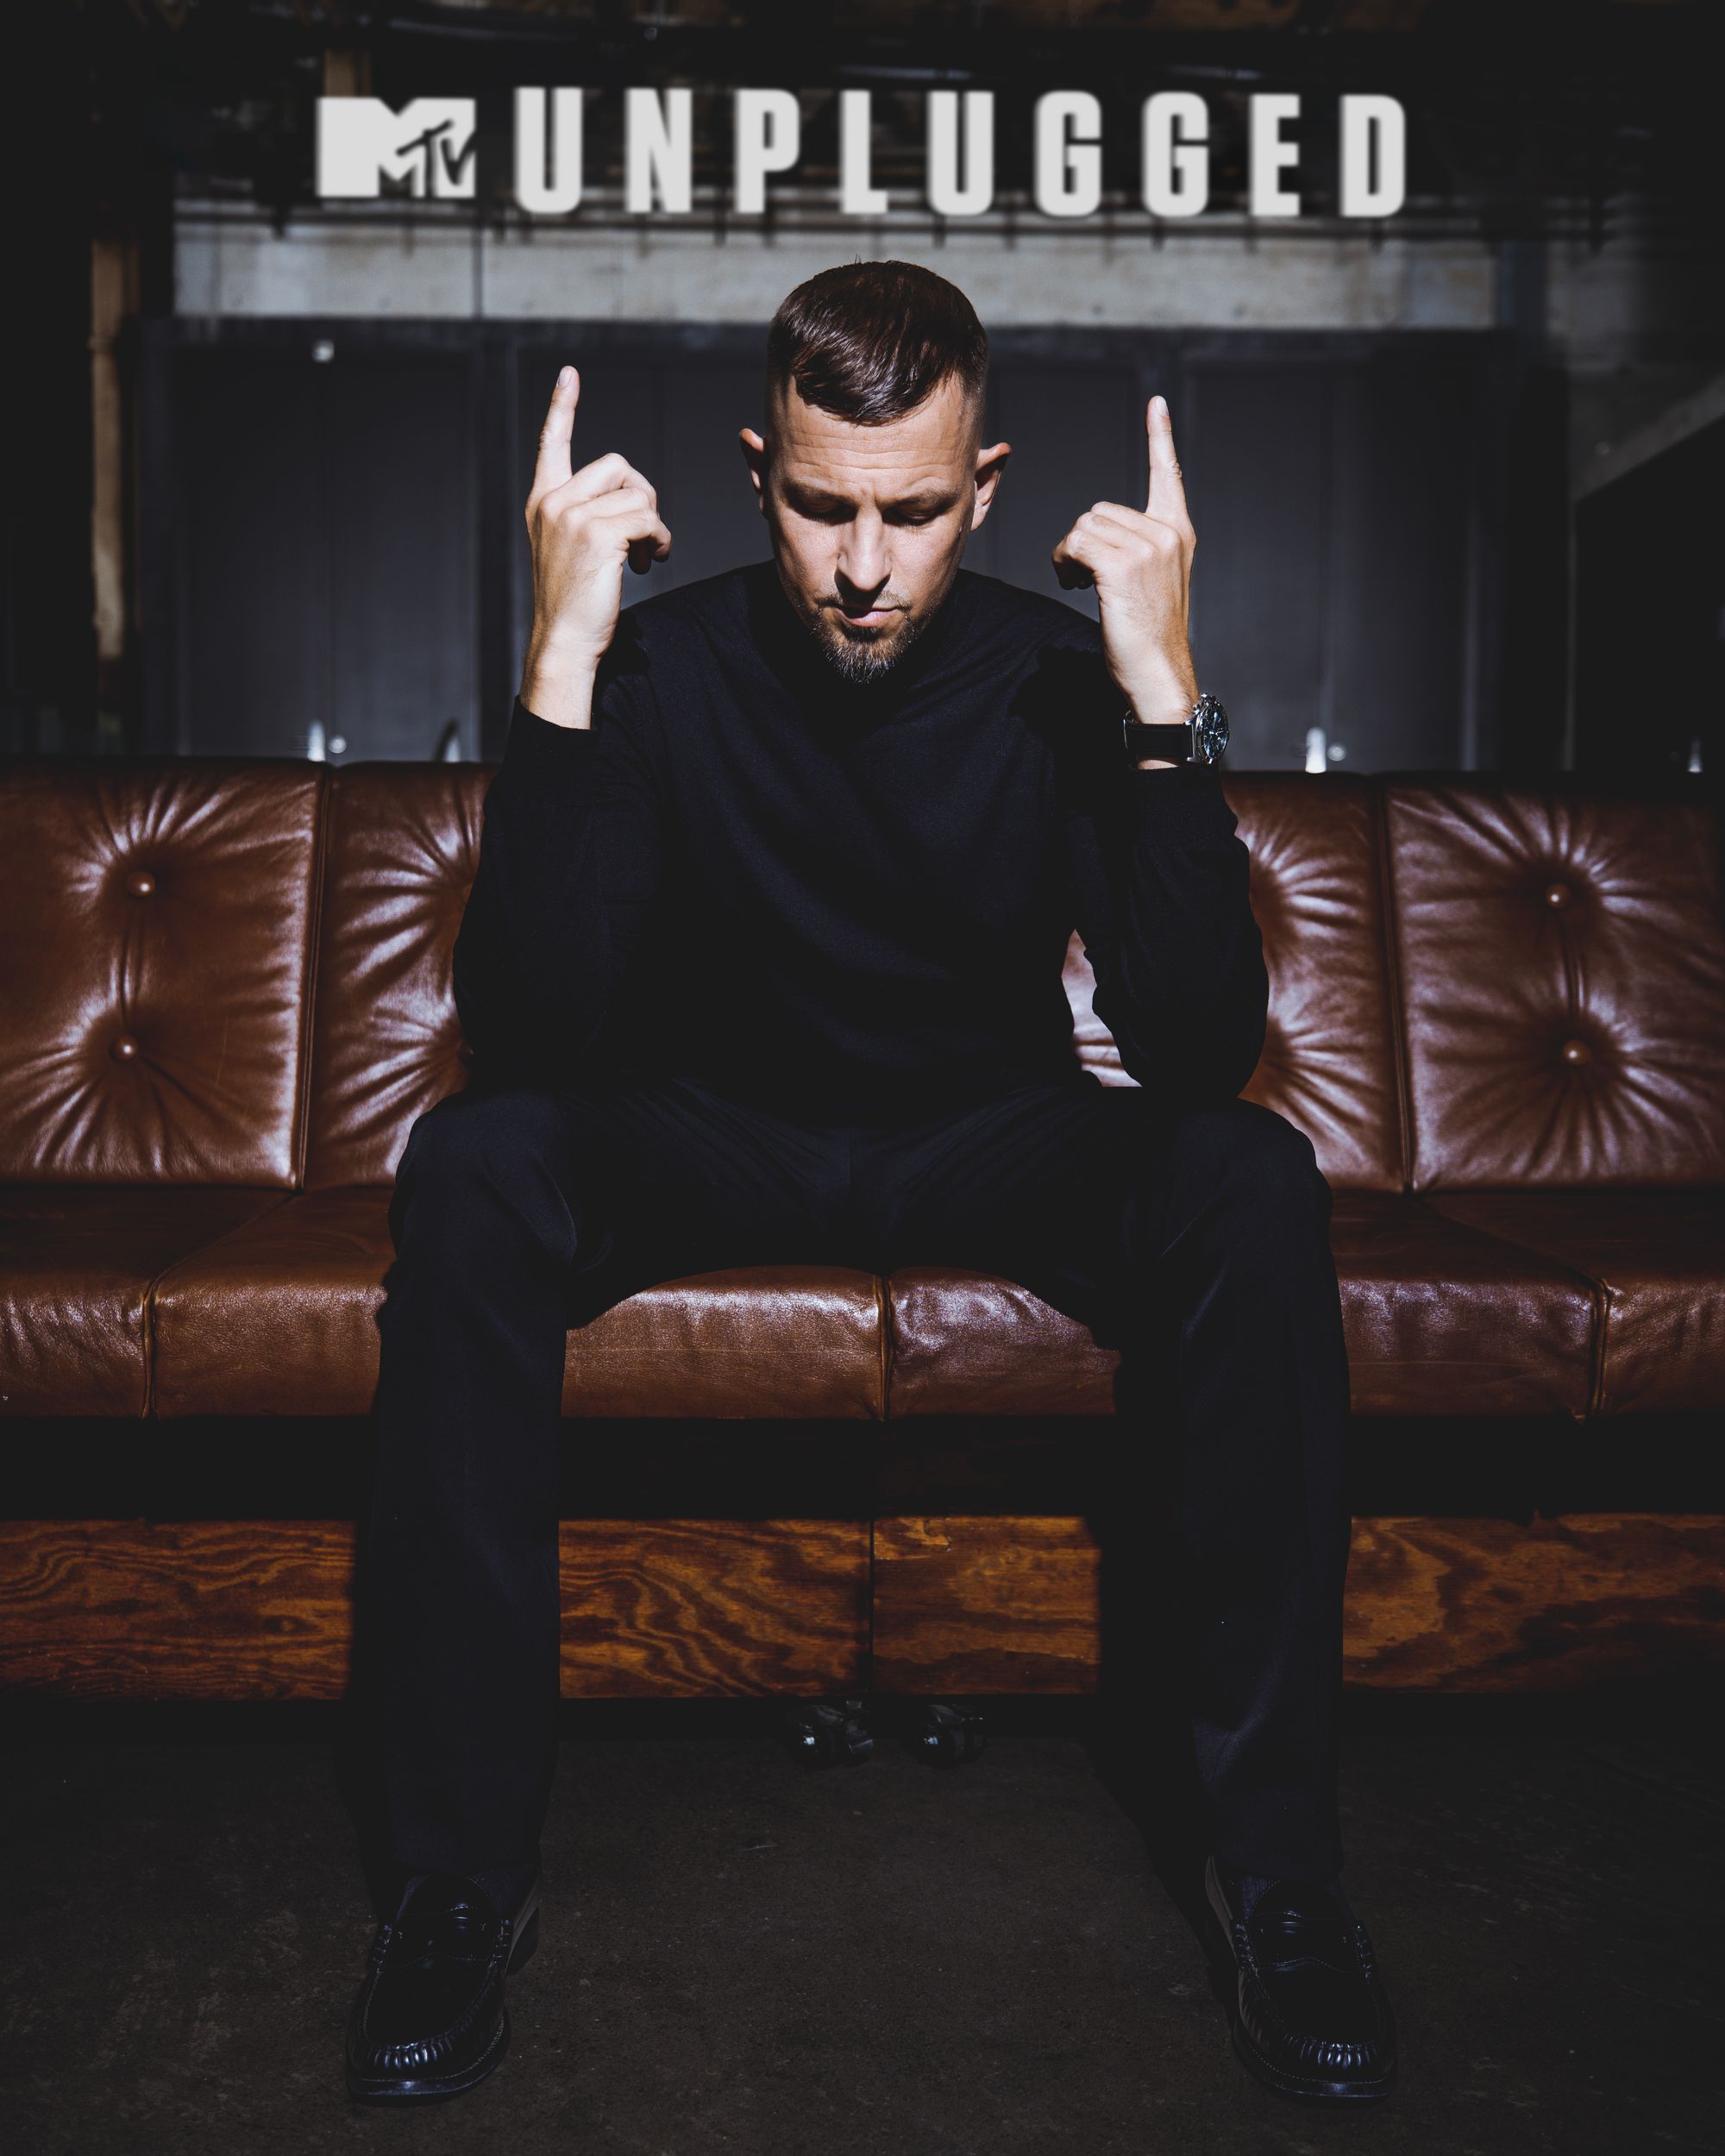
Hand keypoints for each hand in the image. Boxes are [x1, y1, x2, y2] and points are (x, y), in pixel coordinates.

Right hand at [520, 366, 671, 726]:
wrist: (565, 643)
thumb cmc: (576, 604)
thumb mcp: (574, 550)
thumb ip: (592, 516)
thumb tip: (635, 500)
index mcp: (543, 501)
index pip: (552, 444)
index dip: (561, 408)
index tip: (569, 375)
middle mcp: (553, 502)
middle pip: (618, 465)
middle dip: (642, 495)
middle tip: (645, 533)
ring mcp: (571, 516)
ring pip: (637, 494)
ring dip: (653, 526)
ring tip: (645, 556)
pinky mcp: (595, 534)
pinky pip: (647, 519)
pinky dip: (658, 540)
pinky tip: (649, 562)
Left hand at [1050, 394, 1198, 735]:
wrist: (1159, 677)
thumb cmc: (1146, 639)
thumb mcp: (1146, 585)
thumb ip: (1132, 551)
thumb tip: (1089, 537)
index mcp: (1178, 533)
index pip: (1168, 476)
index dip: (1159, 439)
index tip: (1156, 404)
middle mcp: (1167, 533)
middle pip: (1099, 510)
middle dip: (1081, 542)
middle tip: (1085, 579)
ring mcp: (1149, 547)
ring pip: (1084, 526)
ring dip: (1069, 555)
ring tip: (1082, 586)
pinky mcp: (1125, 565)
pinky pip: (1076, 543)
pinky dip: (1065, 564)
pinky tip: (1076, 587)